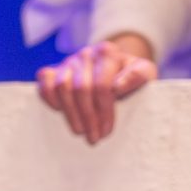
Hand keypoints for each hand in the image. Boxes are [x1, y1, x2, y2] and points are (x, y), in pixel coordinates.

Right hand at [36, 35, 158, 143]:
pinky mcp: (53, 70)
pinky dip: (50, 98)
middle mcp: (86, 54)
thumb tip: (118, 87)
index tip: (107, 130)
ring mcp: (68, 61)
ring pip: (62, 87)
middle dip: (88, 117)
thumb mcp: (145, 73)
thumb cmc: (131, 76)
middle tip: (94, 137)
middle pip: (82, 89)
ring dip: (70, 113)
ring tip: (79, 131)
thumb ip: (139, 76)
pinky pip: (45, 82)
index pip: (102, 86)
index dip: (104, 111)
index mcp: (107, 52)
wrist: (116, 68)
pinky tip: (60, 112)